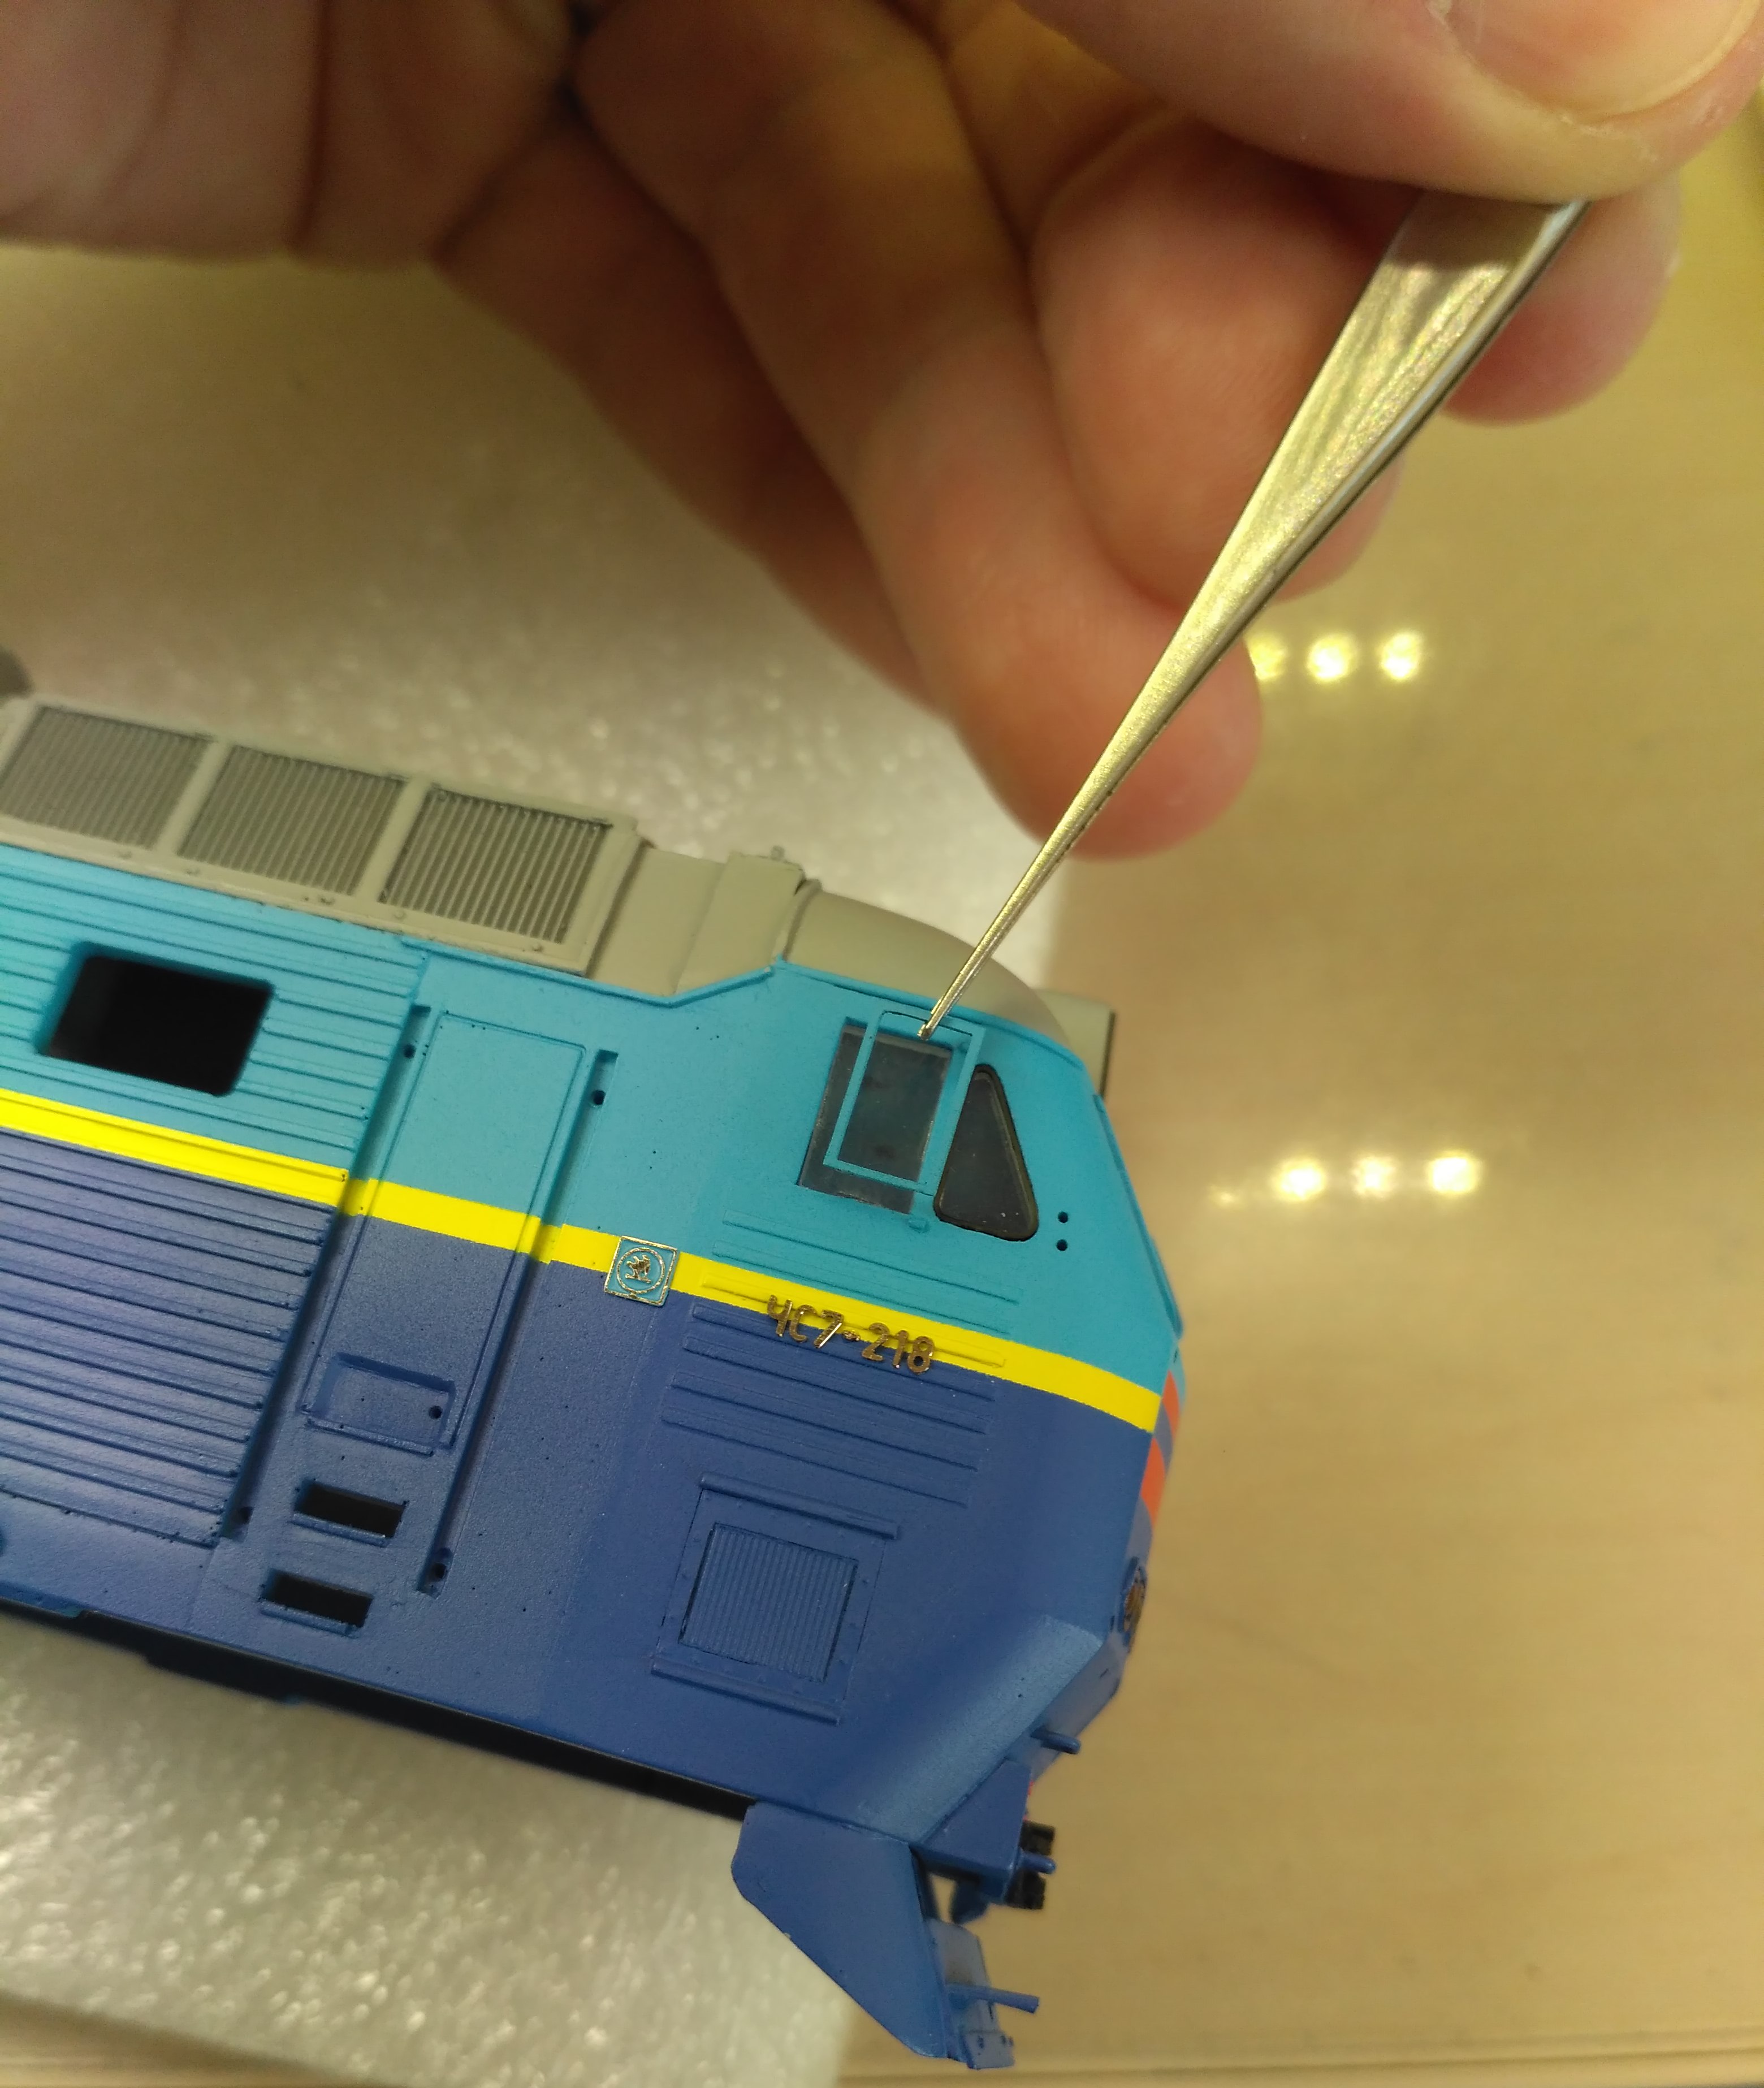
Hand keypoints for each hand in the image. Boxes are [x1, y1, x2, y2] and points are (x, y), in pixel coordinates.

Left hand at [4, 2, 1757, 850]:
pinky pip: (679, 288)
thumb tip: (1610, 17)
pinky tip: (985, 637)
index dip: (1424, 2)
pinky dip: (832, 475)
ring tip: (1154, 713)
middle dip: (1230, 297)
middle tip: (1318, 531)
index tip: (1555, 226)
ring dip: (1041, 478)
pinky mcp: (385, 63)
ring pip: (887, 190)